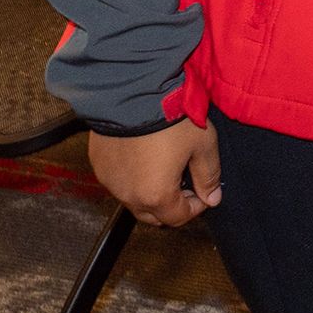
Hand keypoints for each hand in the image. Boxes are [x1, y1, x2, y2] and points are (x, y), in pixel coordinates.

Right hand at [88, 118, 220, 226]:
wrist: (132, 94)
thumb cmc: (170, 119)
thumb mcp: (202, 144)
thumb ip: (209, 175)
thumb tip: (212, 198)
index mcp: (156, 196)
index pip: (178, 218)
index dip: (195, 207)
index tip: (203, 191)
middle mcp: (128, 195)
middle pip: (153, 216)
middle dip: (172, 206)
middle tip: (186, 183)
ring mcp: (110, 181)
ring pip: (133, 200)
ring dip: (150, 193)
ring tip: (166, 168)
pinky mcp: (99, 166)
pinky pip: (118, 182)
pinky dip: (132, 179)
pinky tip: (145, 158)